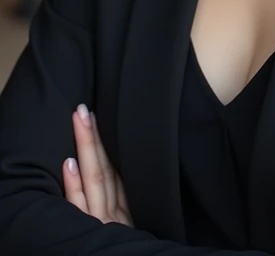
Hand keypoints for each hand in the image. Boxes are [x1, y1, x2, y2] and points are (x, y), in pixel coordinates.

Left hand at [63, 104, 133, 226]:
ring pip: (94, 179)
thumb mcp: (129, 227)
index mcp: (123, 212)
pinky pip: (78, 206)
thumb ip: (123, 206)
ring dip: (86, 148)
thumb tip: (118, 172)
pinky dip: (74, 184)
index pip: (116, 173)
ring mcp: (99, 221)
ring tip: (78, 121)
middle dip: (94, 138)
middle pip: (105, 169)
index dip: (108, 144)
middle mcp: (112, 214)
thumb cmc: (123, 252)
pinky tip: (68, 162)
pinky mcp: (88, 231)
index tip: (97, 119)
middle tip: (84, 109)